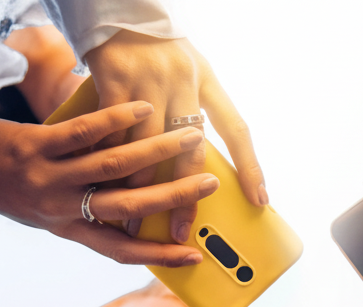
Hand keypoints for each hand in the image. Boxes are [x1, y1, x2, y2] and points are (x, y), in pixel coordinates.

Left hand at [0, 103, 217, 266]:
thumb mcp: (43, 206)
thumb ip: (82, 208)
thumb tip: (129, 198)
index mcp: (64, 228)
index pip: (120, 250)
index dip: (158, 256)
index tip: (195, 257)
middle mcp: (57, 209)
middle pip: (126, 208)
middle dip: (172, 197)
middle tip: (208, 185)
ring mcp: (45, 178)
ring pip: (111, 168)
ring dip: (155, 154)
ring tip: (187, 140)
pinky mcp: (31, 147)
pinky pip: (81, 134)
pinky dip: (115, 121)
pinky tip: (140, 110)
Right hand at [85, 33, 265, 243]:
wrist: (119, 10)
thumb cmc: (157, 52)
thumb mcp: (187, 73)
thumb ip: (191, 111)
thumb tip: (192, 166)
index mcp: (208, 82)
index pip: (237, 129)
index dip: (251, 166)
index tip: (260, 200)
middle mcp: (184, 80)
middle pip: (191, 148)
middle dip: (185, 195)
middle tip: (181, 228)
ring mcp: (149, 79)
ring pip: (148, 146)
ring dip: (140, 186)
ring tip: (133, 217)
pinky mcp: (115, 77)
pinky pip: (112, 130)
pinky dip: (108, 158)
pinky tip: (102, 182)